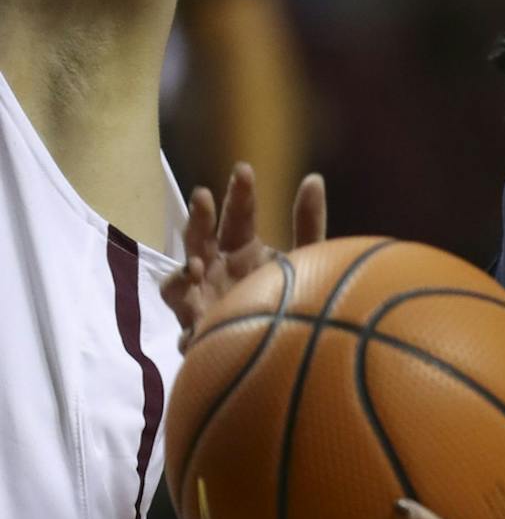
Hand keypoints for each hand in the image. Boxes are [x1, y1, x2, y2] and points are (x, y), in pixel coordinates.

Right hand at [163, 162, 327, 343]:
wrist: (297, 348)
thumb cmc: (296, 297)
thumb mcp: (305, 258)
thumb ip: (308, 223)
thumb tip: (313, 178)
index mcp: (242, 248)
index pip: (237, 214)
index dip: (238, 193)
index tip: (244, 170)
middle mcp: (217, 270)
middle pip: (198, 240)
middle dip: (197, 219)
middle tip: (202, 196)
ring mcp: (202, 302)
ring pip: (176, 284)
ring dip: (181, 273)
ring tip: (197, 266)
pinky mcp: (200, 337)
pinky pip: (184, 332)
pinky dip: (191, 337)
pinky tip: (199, 332)